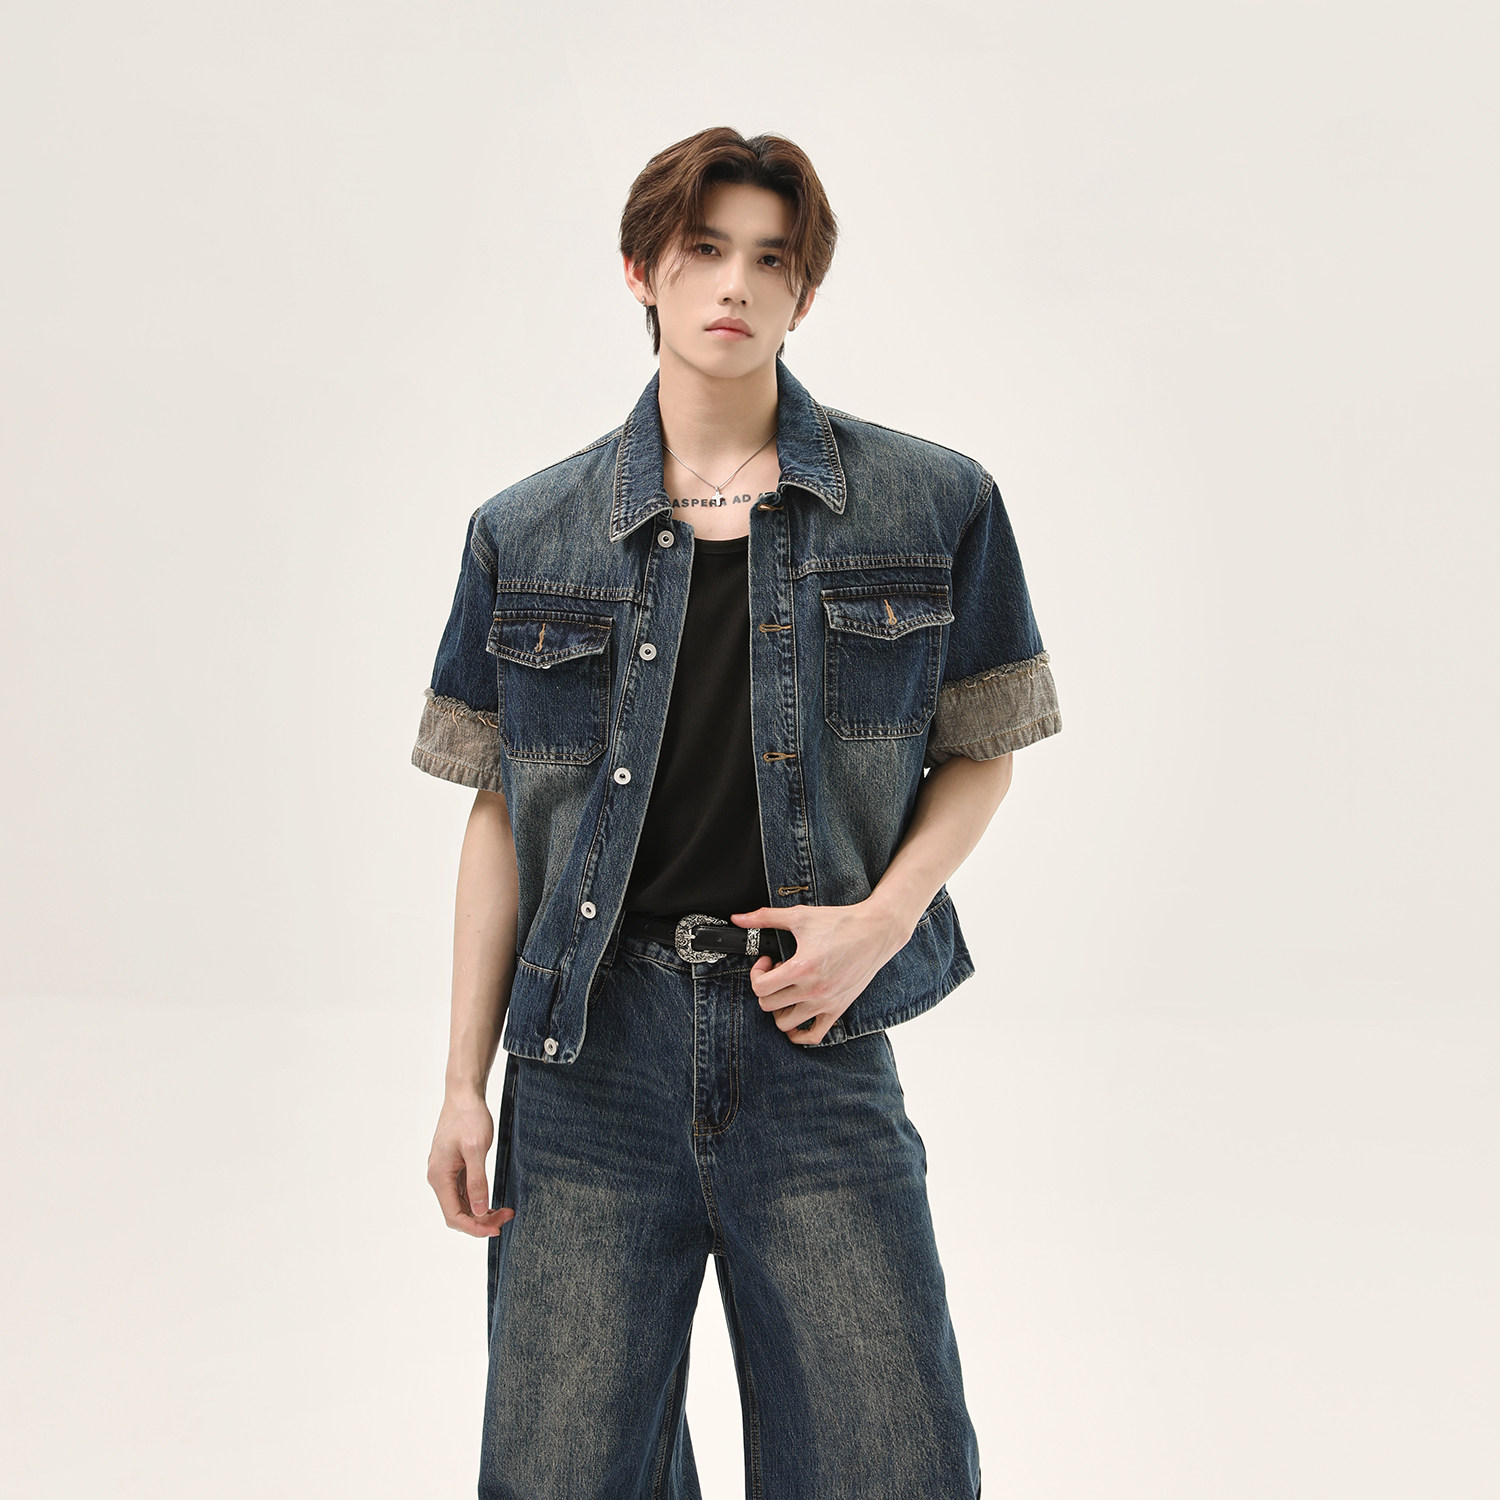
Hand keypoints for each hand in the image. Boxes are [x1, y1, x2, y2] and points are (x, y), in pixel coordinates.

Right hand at [427, 1090, 515, 1237]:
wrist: (463, 1095)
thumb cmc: (469, 1117)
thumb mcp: (477, 1149)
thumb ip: (477, 1181)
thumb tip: (479, 1210)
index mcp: (439, 1176)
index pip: (454, 1215)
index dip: (474, 1227)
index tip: (496, 1229)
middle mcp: (438, 1177)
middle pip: (457, 1213)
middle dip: (481, 1221)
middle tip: (507, 1218)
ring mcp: (445, 1172)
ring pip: (461, 1204)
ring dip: (481, 1212)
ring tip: (505, 1211)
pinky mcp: (453, 1167)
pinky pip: (463, 1192)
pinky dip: (478, 1200)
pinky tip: (493, 1201)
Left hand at [729, 899, 914, 1044]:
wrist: (876, 930)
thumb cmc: (840, 922)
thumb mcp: (799, 916)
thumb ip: (765, 918)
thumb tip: (738, 918)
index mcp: (801, 968)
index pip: (760, 987)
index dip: (757, 973)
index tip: (767, 962)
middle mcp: (813, 990)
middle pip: (768, 1005)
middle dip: (766, 988)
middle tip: (777, 973)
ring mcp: (826, 1003)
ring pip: (785, 1024)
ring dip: (778, 1009)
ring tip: (787, 991)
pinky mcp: (838, 1009)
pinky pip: (813, 1036)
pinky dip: (799, 1033)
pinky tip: (795, 1016)